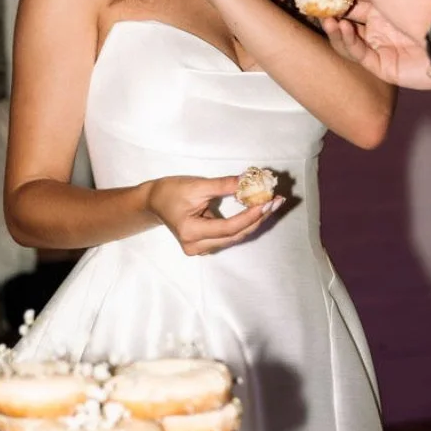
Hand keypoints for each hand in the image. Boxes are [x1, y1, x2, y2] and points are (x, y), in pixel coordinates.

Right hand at [146, 174, 283, 257]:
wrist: (154, 202)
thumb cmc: (171, 191)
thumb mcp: (197, 185)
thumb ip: (224, 185)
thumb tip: (249, 181)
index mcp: (191, 232)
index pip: (228, 228)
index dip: (250, 216)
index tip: (268, 202)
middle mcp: (196, 246)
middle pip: (235, 235)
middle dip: (258, 218)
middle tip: (276, 201)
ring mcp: (200, 249)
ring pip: (234, 238)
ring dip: (254, 221)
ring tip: (271, 204)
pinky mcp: (205, 245)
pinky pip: (229, 236)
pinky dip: (244, 223)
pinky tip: (257, 211)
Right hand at [322, 0, 430, 90]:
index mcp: (384, 9)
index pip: (355, 1)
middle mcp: (378, 28)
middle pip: (347, 20)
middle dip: (333, 13)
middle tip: (319, 4)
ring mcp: (378, 46)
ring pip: (347, 40)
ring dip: (335, 29)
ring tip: (327, 18)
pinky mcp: (381, 64)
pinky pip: (359, 53)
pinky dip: (347, 41)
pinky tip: (341, 28)